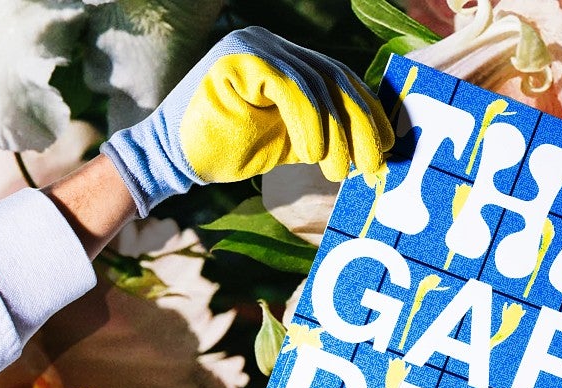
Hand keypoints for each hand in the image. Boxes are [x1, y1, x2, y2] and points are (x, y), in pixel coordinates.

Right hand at [102, 26, 394, 216]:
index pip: (340, 79)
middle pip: (335, 79)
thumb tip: (378, 145)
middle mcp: (273, 44)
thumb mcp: (294, 140)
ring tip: (337, 170)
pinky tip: (311, 154)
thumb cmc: (232, 150)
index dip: (368, 112)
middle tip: (371, 167)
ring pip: (318, 84)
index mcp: (288, 59)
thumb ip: (329, 132)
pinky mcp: (240, 56)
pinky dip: (309, 122)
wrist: (173, 158)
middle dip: (360, 126)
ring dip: (336, 132)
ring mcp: (255, 44)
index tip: (387, 148)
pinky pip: (291, 86)